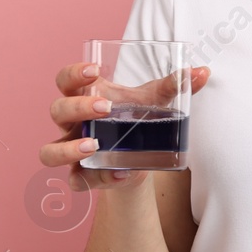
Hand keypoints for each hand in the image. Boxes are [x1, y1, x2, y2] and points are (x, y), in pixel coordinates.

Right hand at [38, 62, 210, 191]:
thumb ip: (176, 85)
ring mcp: (71, 150)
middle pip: (57, 110)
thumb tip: (202, 72)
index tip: (95, 70)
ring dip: (67, 148)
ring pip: (49, 151)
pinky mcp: (81, 175)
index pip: (65, 80)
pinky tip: (120, 174)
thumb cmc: (139, 120)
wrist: (141, 158)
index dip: (73, 73)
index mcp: (85, 97)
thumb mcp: (155, 101)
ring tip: (94, 146)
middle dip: (77, 108)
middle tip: (105, 108)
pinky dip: (95, 180)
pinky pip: (75, 181)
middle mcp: (72, 124)